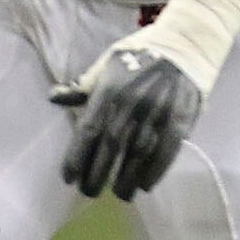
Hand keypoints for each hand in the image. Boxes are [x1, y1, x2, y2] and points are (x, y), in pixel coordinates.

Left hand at [52, 46, 205, 199]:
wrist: (186, 45)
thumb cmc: (141, 56)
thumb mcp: (108, 64)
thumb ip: (83, 86)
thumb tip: (53, 97)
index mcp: (109, 90)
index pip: (88, 131)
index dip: (76, 158)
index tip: (69, 178)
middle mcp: (131, 104)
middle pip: (110, 148)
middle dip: (97, 175)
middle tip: (90, 192)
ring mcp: (157, 113)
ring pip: (137, 156)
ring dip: (126, 180)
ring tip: (120, 194)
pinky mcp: (180, 120)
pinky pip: (166, 152)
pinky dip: (155, 172)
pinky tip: (145, 185)